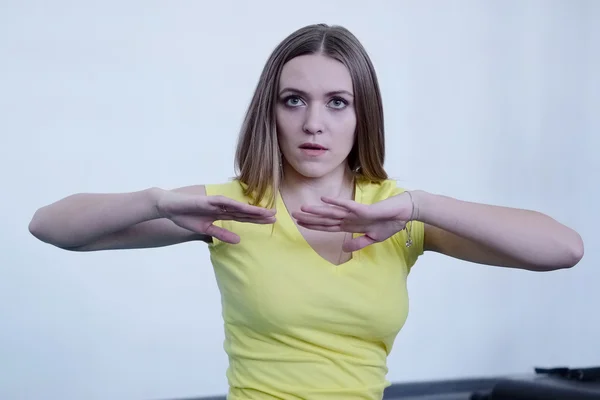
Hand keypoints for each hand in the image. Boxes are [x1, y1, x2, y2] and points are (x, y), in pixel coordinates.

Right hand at [155, 190, 275, 243]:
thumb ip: (222, 235)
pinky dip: (236, 205)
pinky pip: (225, 204)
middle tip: (275, 217)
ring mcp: (216, 203)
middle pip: (245, 212)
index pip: (243, 217)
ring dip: (252, 210)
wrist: (169, 208)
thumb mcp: (206, 230)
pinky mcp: (209, 201)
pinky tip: (247, 208)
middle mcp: (222, 207)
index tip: (270, 222)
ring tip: (267, 212)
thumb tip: (238, 240)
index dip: (256, 219)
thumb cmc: (186, 217)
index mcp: (222, 214)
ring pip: (239, 207)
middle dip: (259, 215)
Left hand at [292, 192, 413, 251]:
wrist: (404, 213)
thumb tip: (343, 248)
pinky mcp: (363, 209)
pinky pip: (347, 205)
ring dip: (317, 210)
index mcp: (350, 225)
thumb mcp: (372, 238)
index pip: (328, 226)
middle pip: (326, 219)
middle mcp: (349, 218)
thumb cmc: (389, 223)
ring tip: (303, 208)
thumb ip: (357, 243)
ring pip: (332, 212)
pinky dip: (335, 202)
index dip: (314, 226)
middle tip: (293, 214)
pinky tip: (324, 199)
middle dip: (310, 218)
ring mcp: (355, 213)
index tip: (301, 224)